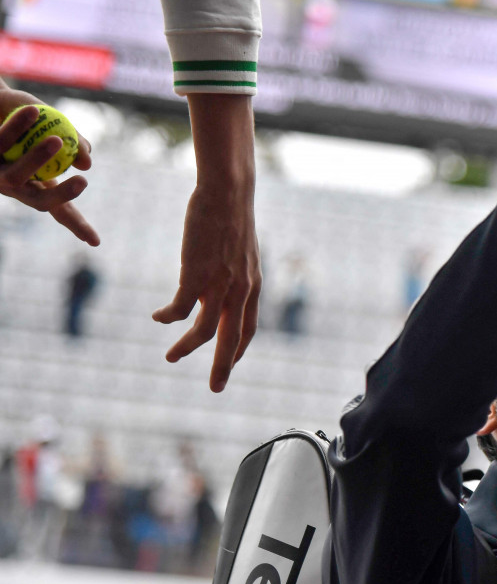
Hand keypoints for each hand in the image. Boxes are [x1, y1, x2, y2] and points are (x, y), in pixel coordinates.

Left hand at [0, 88, 98, 245]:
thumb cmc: (26, 113)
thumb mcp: (58, 124)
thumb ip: (76, 142)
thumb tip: (88, 164)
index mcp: (36, 185)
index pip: (61, 210)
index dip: (78, 226)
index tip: (95, 242)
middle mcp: (15, 186)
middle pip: (40, 202)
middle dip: (62, 196)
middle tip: (84, 182)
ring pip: (17, 176)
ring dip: (37, 159)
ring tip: (57, 141)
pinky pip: (2, 141)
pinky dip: (19, 125)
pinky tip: (32, 111)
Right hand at [152, 94, 259, 391]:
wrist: (228, 194)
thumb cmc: (231, 218)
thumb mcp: (242, 252)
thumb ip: (236, 274)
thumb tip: (224, 284)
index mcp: (253, 286)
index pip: (249, 328)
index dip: (239, 349)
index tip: (231, 363)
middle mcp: (240, 291)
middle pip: (231, 340)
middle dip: (223, 367)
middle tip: (216, 389)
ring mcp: (219, 285)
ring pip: (202, 332)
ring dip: (186, 348)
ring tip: (171, 357)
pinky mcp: (196, 276)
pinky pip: (178, 310)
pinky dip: (167, 317)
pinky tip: (157, 318)